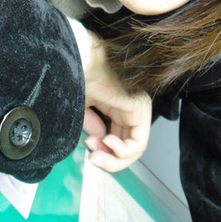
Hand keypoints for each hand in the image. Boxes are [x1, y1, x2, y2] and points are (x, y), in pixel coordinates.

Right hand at [83, 31, 151, 171]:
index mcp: (116, 106)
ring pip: (134, 149)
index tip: (87, 152)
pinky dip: (123, 152)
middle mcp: (130, 109)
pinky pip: (138, 143)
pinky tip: (106, 143)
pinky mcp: (141, 110)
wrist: (82, 62)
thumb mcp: (82, 107)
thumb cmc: (79, 76)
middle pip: (127, 147)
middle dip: (108, 159)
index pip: (117, 140)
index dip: (103, 153)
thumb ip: (91, 124)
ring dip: (114, 159)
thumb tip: (99, 138)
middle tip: (92, 159)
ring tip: (97, 152)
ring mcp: (137, 109)